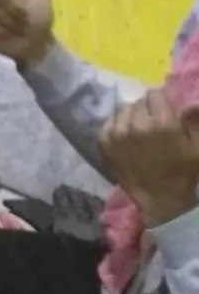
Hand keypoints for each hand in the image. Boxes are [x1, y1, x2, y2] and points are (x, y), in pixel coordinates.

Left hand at [100, 91, 198, 225]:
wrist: (159, 199)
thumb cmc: (183, 172)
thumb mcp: (198, 146)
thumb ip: (194, 120)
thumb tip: (189, 102)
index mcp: (162, 123)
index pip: (155, 94)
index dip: (161, 100)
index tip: (164, 109)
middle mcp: (136, 124)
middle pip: (138, 102)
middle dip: (147, 108)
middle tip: (153, 121)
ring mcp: (117, 132)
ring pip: (123, 110)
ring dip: (131, 116)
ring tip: (139, 129)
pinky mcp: (103, 141)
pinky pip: (110, 122)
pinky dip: (118, 125)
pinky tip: (127, 136)